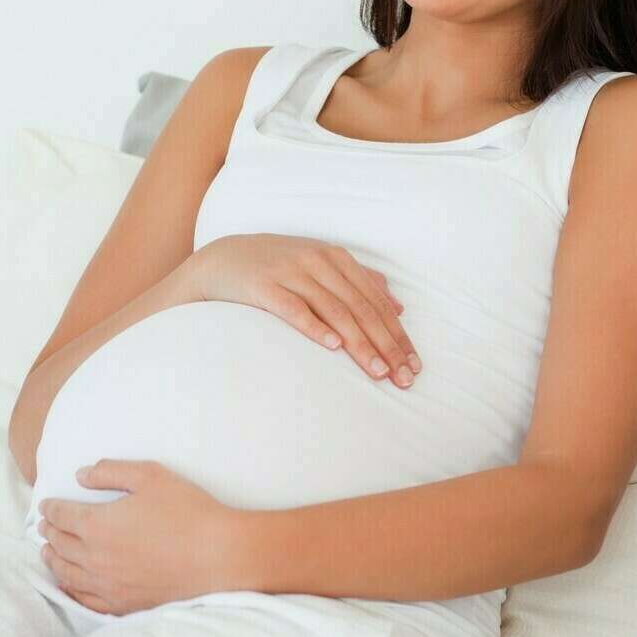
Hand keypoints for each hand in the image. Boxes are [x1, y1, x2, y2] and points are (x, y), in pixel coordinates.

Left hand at [36, 459, 239, 615]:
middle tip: (43, 525)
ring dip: (53, 560)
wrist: (218, 556)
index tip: (46, 505)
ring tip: (46, 553)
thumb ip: (110, 471)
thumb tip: (80, 475)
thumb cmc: (187, 510)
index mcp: (97, 524)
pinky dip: (71, 588)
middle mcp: (96, 558)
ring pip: (68, 573)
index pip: (62, 515)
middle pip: (60, 544)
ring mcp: (108, 584)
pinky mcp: (124, 604)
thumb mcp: (149, 475)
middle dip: (49, 532)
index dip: (51, 508)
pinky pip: (86, 599)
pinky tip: (70, 583)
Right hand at [190, 233, 420, 386]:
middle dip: (386, 345)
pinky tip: (332, 346)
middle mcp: (318, 262)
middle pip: (361, 308)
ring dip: (359, 344)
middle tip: (403, 378)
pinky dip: (315, 327)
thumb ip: (360, 281)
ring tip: (377, 372)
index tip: (414, 366)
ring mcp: (291, 272)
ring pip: (334, 311)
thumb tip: (398, 306)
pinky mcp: (264, 286)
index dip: (398, 335)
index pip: (376, 302)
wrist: (222, 260)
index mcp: (336, 258)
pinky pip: (294, 308)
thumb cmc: (278, 267)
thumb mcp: (321, 264)